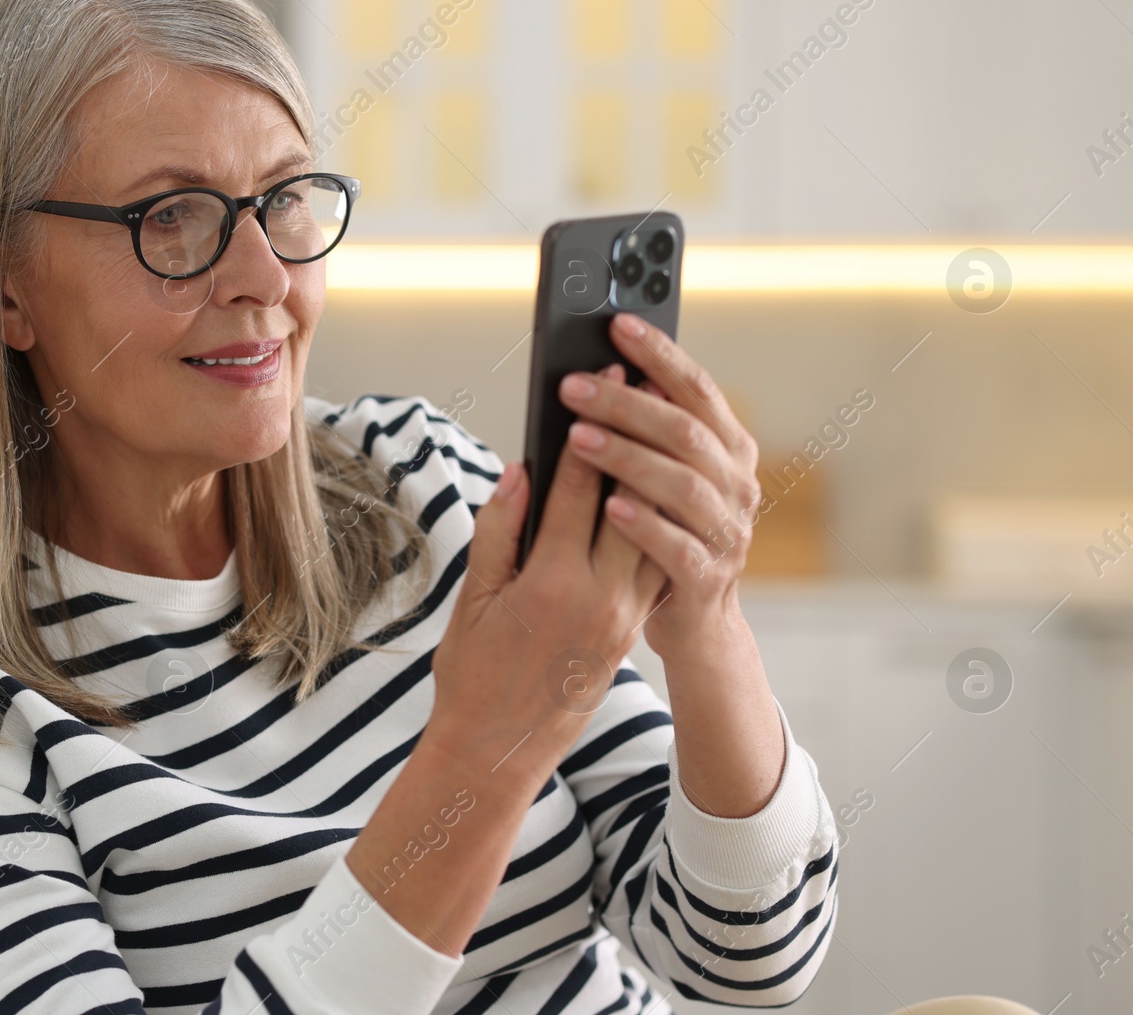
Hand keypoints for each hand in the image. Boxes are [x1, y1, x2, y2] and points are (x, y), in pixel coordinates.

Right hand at [425, 378, 663, 790]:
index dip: (592, 430)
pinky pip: (654, 567)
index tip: (604, 385)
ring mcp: (622, 617)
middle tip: (646, 386)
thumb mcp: (472, 599)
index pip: (579, 489)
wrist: (498, 748)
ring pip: (651, 530)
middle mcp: (598, 597)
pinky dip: (658, 524)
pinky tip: (660, 491)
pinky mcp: (632, 630)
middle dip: (637, 439)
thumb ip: (498, 530)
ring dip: (657, 476)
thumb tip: (521, 469)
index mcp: (551, 583)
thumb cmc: (472, 672)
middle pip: (629, 499)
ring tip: (660, 428)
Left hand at [556, 312, 763, 664]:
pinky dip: (642, 524)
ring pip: (683, 485)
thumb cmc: (662, 534)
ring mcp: (728, 534)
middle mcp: (737, 485)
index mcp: (729, 450)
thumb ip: (648, 434)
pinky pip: (677, 548)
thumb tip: (603, 372)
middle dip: (627, 403)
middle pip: (685, 432)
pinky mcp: (707, 580)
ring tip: (577, 438)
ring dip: (628, 457)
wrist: (693, 623)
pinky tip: (606, 507)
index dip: (660, 354)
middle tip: (572, 387)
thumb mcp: (662, 479)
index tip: (617, 323)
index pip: (697, 389)